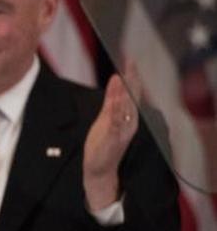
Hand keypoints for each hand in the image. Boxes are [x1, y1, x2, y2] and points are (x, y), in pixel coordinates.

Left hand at [83, 73, 138, 210]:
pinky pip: (116, 128)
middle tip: (130, 65)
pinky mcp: (113, 142)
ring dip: (125, 96)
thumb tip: (116, 77)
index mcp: (127, 115)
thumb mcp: (106, 116)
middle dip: (131, 82)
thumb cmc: (104, 142)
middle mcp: (129, 122)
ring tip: (124, 79)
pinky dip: (117, 117)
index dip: (131, 76)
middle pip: (131, 99)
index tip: (130, 60)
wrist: (99, 169)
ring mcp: (122, 132)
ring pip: (125, 111)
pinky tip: (115, 107)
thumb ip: (112, 97)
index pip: (131, 92)